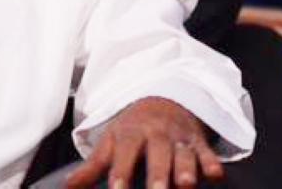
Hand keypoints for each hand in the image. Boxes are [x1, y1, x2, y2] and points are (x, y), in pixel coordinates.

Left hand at [65, 96, 223, 187]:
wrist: (163, 100)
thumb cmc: (132, 129)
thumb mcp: (111, 142)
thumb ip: (91, 167)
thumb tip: (67, 187)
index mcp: (130, 134)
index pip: (125, 152)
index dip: (121, 171)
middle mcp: (156, 134)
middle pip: (157, 153)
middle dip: (158, 174)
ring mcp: (178, 138)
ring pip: (183, 153)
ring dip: (185, 168)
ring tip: (185, 184)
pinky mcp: (198, 142)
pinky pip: (207, 151)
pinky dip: (212, 161)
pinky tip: (215, 173)